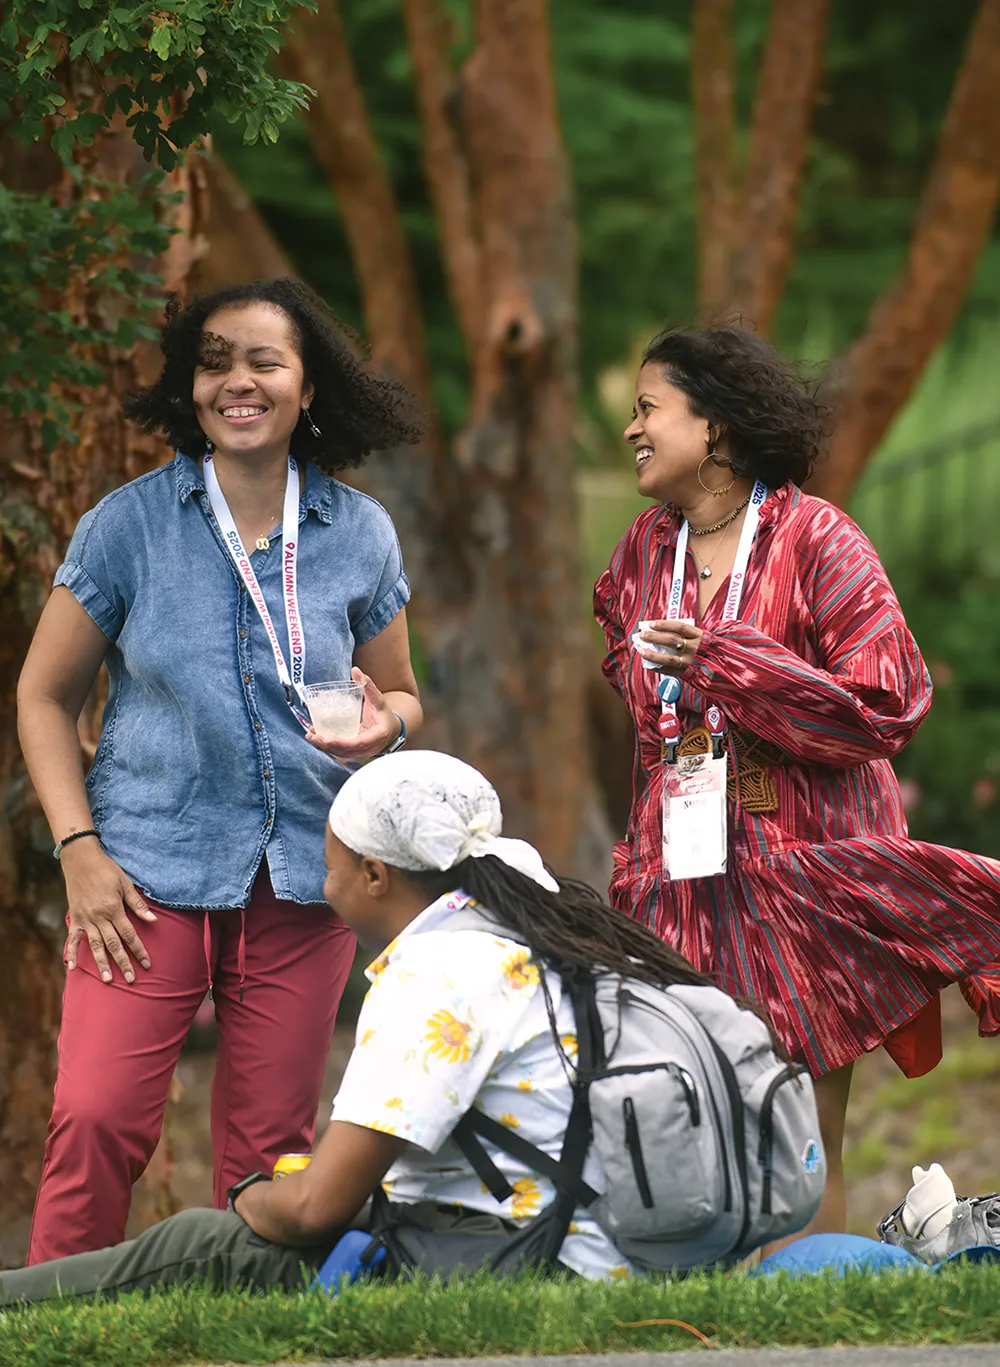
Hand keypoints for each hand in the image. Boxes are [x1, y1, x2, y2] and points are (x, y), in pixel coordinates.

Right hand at [61, 841, 156, 983]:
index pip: (129, 935)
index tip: (146, 964)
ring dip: (102, 963)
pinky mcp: (75, 918)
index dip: (139, 950)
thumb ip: (138, 904)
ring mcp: (85, 919)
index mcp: (114, 909)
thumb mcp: (125, 884)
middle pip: (113, 944)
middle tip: (131, 980)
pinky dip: (71, 953)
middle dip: (123, 963)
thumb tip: (153, 920)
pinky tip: (72, 968)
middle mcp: (99, 917)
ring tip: (108, 980)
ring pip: (95, 946)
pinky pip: (73, 938)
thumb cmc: (107, 870)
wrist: (81, 860)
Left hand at [305, 667, 400, 762]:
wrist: (390, 729)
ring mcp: (361, 752)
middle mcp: (369, 748)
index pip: (359, 743)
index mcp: (377, 735)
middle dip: (328, 746)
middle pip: (346, 751)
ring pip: (341, 754)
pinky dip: (327, 746)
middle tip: (313, 736)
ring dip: (324, 747)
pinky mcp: (354, 752)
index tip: (328, 740)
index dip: (343, 743)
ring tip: (310, 736)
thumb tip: (356, 671)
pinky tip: (315, 738)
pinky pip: (339, 752)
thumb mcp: (378, 700)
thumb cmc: (384, 715)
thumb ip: (368, 686)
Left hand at [636, 619, 703, 675]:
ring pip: (668, 658)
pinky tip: (649, 665)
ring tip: (641, 651)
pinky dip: (657, 667)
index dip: (664, 625)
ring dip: (652, 655)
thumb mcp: (703, 638)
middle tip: (642, 635)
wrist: (723, 668)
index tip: (651, 624)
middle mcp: (694, 648)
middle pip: (671, 640)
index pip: (679, 627)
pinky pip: (669, 670)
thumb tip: (662, 632)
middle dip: (654, 637)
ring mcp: (690, 662)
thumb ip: (687, 635)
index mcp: (699, 636)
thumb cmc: (709, 650)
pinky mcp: (687, 673)